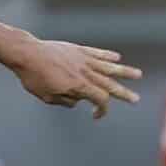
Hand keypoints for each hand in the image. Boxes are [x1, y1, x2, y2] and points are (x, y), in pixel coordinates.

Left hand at [7, 38, 141, 119]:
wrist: (27, 54)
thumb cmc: (34, 77)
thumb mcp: (47, 97)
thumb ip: (65, 101)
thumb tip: (77, 100)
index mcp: (79, 86)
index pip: (100, 99)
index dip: (102, 109)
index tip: (96, 115)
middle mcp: (85, 72)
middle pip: (109, 84)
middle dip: (123, 93)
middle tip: (136, 99)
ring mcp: (83, 59)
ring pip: (109, 66)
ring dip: (124, 71)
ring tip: (138, 74)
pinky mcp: (78, 50)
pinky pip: (97, 53)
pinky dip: (107, 55)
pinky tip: (117, 58)